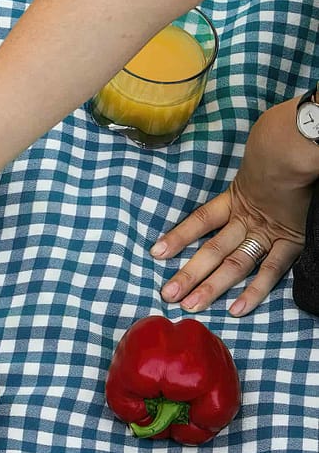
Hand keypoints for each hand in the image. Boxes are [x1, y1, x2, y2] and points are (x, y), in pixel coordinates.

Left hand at [153, 98, 318, 315]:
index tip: (156, 253)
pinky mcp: (291, 239)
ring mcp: (268, 231)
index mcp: (237, 197)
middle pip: (211, 250)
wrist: (297, 143)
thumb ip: (247, 171)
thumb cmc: (280, 143)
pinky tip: (235, 309)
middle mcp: (248, 217)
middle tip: (167, 295)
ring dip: (211, 286)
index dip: (178, 236)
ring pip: (234, 264)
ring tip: (190, 306)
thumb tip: (246, 166)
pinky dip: (255, 290)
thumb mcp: (256, 157)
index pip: (200, 220)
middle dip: (188, 273)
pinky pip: (272, 270)